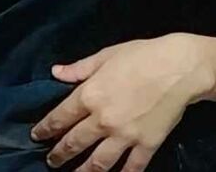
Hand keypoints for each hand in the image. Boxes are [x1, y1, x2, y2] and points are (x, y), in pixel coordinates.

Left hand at [31, 34, 215, 171]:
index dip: (46, 128)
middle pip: (75, 143)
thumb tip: (56, 73)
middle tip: (51, 161)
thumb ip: (80, 68)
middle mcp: (103, 119)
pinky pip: (130, 169)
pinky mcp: (145, 146)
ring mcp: (124, 136)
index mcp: (91, 94)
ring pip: (98, 163)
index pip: (61, 117)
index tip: (37, 135)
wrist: (178, 67)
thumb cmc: (141, 55)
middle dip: (59, 154)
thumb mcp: (106, 55)